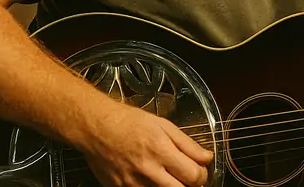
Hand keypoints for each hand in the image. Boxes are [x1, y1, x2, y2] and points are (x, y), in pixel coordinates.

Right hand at [79, 100, 213, 185]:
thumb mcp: (163, 125)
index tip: (200, 170)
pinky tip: (151, 179)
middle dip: (190, 185)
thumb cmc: (129, 123)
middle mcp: (148, 171)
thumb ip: (187, 144)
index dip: (202, 175)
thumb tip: (207, 157)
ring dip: (171, 186)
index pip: (194, 175)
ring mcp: (134, 184)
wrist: (97, 128)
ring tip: (168, 175)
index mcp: (161, 150)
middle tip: (187, 176)